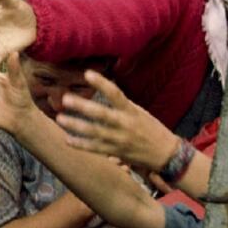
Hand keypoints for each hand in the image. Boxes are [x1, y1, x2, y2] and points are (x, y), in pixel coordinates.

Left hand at [58, 70, 178, 170]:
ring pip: (95, 133)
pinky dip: (81, 144)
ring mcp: (119, 140)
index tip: (87, 73)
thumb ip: (121, 104)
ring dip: (76, 126)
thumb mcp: (140, 112)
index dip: (102, 83)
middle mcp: (125, 125)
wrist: (167, 155)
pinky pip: (95, 148)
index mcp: (131, 111)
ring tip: (60, 119)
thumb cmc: (151, 129)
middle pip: (102, 115)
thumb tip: (103, 89)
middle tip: (66, 99)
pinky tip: (67, 139)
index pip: (116, 94)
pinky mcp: (116, 152)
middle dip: (83, 107)